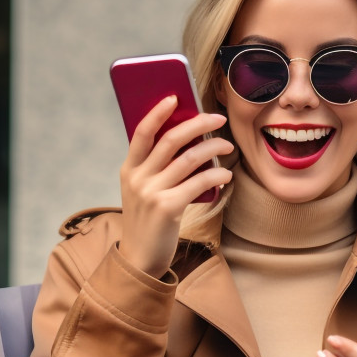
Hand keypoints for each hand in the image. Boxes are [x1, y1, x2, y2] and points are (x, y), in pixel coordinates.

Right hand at [119, 96, 233, 276]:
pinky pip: (199, 182)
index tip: (174, 96)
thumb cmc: (148, 221)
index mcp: (129, 169)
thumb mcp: (143, 191)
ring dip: (213, 147)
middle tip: (217, 118)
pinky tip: (226, 172)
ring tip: (227, 145)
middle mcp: (138, 178)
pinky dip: (216, 174)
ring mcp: (152, 193)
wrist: (140, 259)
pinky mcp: (168, 208)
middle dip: (198, 124)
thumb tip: (187, 140)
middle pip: (171, 140)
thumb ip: (156, 168)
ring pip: (189, 159)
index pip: (142, 132)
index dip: (158, 112)